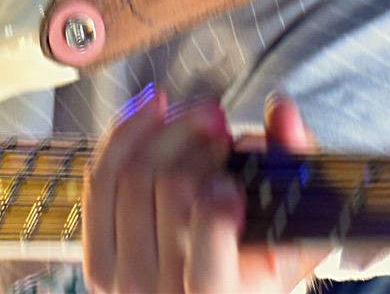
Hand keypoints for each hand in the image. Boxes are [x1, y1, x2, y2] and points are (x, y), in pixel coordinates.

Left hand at [83, 88, 314, 293]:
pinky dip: (124, 136)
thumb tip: (282, 114)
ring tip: (194, 120)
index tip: (233, 178)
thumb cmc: (251, 277)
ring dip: (165, 129)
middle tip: (219, 124)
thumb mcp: (292, 239)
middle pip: (170, 185)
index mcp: (217, 293)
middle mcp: (160, 291)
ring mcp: (119, 277)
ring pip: (130, 175)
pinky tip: (150, 113)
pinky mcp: (95, 258)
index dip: (220, 194)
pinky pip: (98, 182)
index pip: (208, 229)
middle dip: (197, 138)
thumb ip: (295, 170)